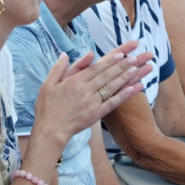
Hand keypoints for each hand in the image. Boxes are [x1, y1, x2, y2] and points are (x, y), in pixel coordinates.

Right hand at [33, 40, 150, 148]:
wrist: (50, 130)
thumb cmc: (47, 107)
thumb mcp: (48, 84)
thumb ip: (58, 68)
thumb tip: (65, 54)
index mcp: (74, 82)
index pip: (95, 68)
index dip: (110, 60)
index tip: (121, 54)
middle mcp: (85, 91)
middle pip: (107, 75)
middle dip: (122, 66)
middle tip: (135, 58)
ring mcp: (92, 103)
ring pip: (112, 87)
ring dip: (126, 77)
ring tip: (137, 68)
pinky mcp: (96, 115)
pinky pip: (113, 103)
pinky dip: (124, 95)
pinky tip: (135, 88)